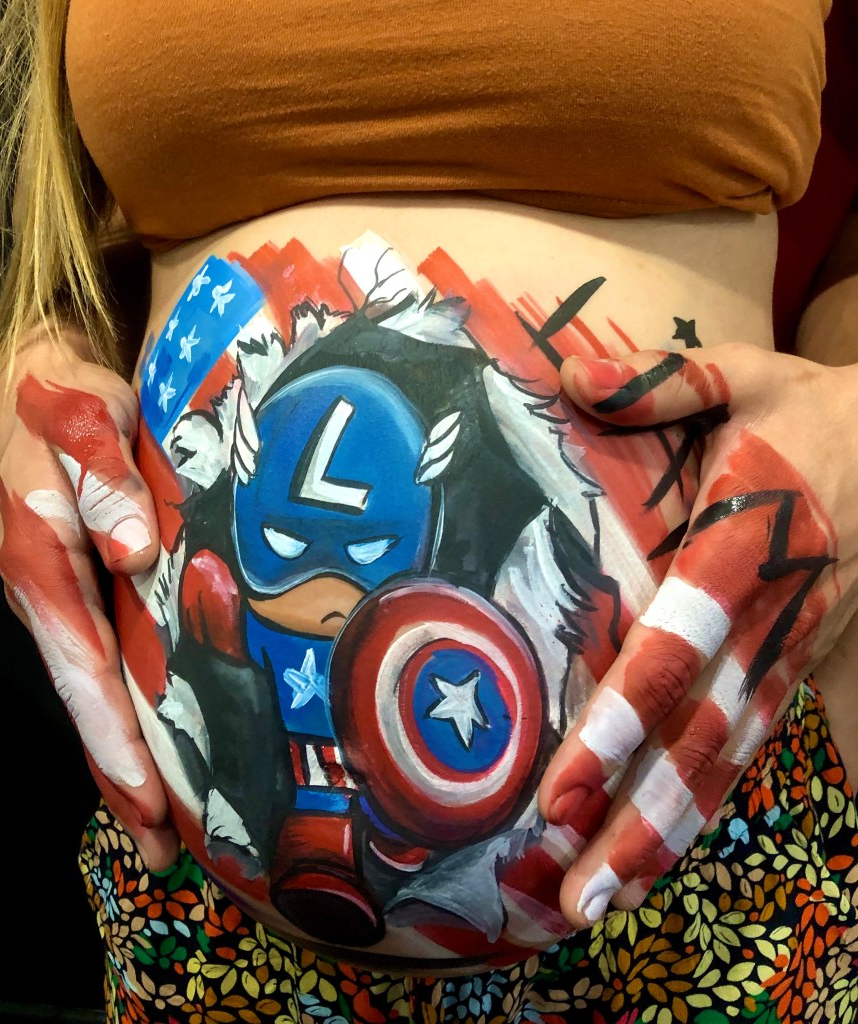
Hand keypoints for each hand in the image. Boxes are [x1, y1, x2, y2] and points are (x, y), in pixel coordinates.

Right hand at [0, 328, 179, 869]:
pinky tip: (152, 749)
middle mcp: (48, 594)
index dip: (112, 734)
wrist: (44, 379)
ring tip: (161, 827)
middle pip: (86, 698)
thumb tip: (131, 551)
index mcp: (40, 561)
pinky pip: (104, 664)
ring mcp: (65, 597)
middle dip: (120, 773)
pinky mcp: (86, 589)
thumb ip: (103, 478)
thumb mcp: (83, 419)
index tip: (145, 795)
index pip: (82, 666)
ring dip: (124, 759)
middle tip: (162, 845)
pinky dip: (126, 714)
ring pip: (95, 691)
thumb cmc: (66, 397)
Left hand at [538, 342, 857, 926]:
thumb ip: (663, 381)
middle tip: (573, 894)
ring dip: (668, 831)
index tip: (560, 792)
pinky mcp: (805, 662)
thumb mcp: (746, 373)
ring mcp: (794, 650)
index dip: (618, 726)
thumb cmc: (814, 409)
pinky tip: (661, 849)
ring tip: (605, 900)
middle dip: (636, 817)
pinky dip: (708, 800)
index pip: (672, 652)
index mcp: (745, 547)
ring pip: (730, 756)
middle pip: (699, 733)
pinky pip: (753, 743)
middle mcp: (769, 618)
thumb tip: (569, 378)